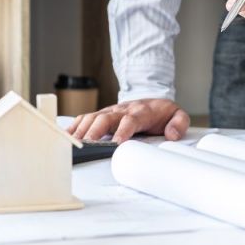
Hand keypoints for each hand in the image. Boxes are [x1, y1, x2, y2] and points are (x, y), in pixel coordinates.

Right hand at [67, 99, 189, 143]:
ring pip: (92, 118)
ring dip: (82, 130)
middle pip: (105, 118)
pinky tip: (66, 135)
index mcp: (141, 112)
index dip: (123, 130)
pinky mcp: (101, 115)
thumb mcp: (178, 115)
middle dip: (95, 131)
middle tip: (88, 145)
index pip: (130, 120)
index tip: (116, 143)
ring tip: (73, 143)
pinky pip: (85, 118)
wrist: (151, 100)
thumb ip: (179, 123)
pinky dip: (74, 126)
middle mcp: (122, 110)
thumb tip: (171, 134)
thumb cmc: (161, 112)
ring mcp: (109, 112)